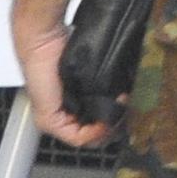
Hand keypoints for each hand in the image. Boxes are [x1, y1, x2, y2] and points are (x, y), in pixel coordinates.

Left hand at [11, 0, 115, 151]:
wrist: (44, 39)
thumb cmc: (65, 45)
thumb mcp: (93, 66)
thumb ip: (108, 82)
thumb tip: (132, 91)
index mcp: (74, 103)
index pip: (99, 126)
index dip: (118, 121)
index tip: (130, 106)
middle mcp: (65, 114)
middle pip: (96, 135)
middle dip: (116, 125)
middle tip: (128, 110)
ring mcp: (55, 120)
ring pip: (88, 139)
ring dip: (109, 128)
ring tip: (121, 107)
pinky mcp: (49, 120)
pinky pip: (77, 138)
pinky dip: (96, 133)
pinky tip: (107, 119)